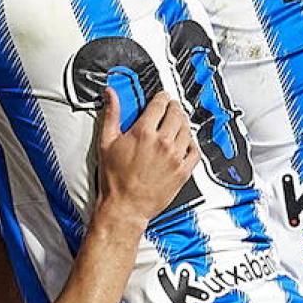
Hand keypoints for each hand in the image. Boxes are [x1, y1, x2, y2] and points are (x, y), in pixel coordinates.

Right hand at [94, 92, 198, 223]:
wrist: (125, 206)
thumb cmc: (114, 179)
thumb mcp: (106, 142)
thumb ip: (111, 115)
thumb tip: (111, 95)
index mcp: (143, 132)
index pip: (160, 104)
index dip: (161, 97)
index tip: (161, 97)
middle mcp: (162, 142)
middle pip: (177, 114)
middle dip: (173, 107)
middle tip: (170, 107)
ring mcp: (175, 157)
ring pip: (187, 129)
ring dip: (183, 122)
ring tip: (177, 123)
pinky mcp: (183, 171)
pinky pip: (195, 150)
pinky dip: (192, 143)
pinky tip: (185, 142)